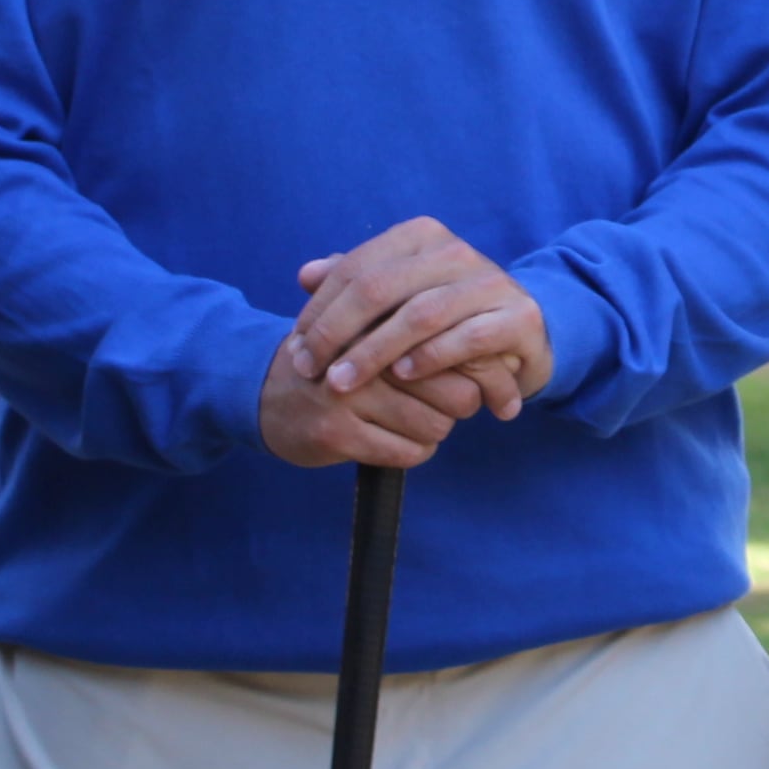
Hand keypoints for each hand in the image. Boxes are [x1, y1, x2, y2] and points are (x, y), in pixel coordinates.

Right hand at [260, 335, 485, 470]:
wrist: (267, 394)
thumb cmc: (340, 357)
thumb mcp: (374, 323)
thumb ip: (430, 321)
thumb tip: (502, 342)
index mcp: (378, 316)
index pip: (455, 345)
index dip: (480, 368)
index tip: (481, 378)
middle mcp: (363, 349)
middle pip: (456, 390)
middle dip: (461, 404)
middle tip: (452, 402)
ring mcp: (347, 392)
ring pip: (434, 425)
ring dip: (434, 430)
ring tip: (419, 418)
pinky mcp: (335, 432)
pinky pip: (406, 452)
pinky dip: (412, 450)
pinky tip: (399, 439)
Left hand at [284, 219, 550, 423]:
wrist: (518, 333)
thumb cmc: (446, 316)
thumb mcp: (399, 295)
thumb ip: (356, 281)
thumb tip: (305, 275)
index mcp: (421, 236)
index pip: (356, 268)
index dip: (320, 310)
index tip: (297, 349)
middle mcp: (455, 251)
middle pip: (379, 287)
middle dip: (336, 333)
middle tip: (310, 371)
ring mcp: (490, 282)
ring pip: (419, 314)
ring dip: (373, 353)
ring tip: (342, 383)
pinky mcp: (518, 317)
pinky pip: (468, 337)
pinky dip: (431, 357)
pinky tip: (402, 376)